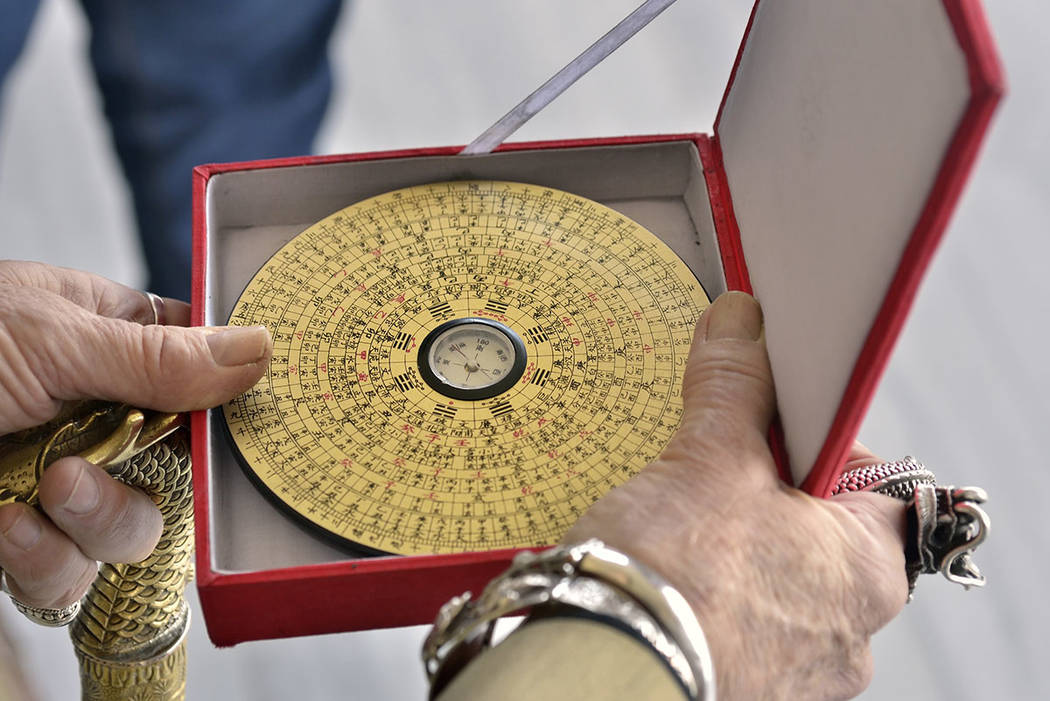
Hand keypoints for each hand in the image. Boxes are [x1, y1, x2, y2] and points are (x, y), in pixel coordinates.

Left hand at [0, 261, 271, 610]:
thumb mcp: (53, 337)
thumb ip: (162, 358)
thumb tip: (262, 349)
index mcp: (106, 342)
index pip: (200, 372)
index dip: (223, 403)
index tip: (238, 425)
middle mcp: (94, 417)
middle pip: (179, 469)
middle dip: (146, 480)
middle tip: (108, 460)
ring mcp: (59, 482)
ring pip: (132, 532)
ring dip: (95, 520)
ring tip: (45, 491)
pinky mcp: (21, 542)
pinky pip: (70, 575)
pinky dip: (43, 559)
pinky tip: (4, 527)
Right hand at [566, 292, 907, 700]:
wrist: (603, 668)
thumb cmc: (674, 579)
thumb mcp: (709, 459)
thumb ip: (735, 386)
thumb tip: (742, 326)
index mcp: (868, 568)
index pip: (872, 477)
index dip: (818, 437)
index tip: (771, 420)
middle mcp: (848, 632)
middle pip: (816, 528)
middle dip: (764, 494)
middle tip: (713, 472)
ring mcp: (797, 672)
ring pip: (774, 579)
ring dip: (735, 548)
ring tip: (679, 528)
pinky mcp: (746, 688)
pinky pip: (739, 622)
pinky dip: (710, 595)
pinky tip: (668, 576)